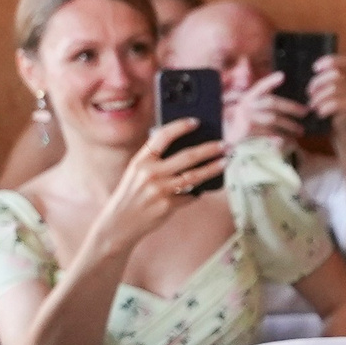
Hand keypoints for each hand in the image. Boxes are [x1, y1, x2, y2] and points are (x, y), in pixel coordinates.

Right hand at [93, 122, 226, 252]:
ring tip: (225, 161)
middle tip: (225, 145)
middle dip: (210, 149)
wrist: (119, 222)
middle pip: (187, 156)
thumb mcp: (136, 172)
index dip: (180, 127)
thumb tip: (188, 147)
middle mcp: (149, 173)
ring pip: (194, 176)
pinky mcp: (167, 205)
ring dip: (213, 168)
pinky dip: (197, 192)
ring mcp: (159, 190)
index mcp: (140, 160)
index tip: (196, 121)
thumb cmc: (132, 193)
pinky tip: (203, 188)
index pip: (162, 136)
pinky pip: (190, 195)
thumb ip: (155, 159)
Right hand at [223, 69, 306, 145]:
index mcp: (248, 98)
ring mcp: (246, 118)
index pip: (260, 87)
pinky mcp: (247, 132)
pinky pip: (269, 133)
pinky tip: (290, 140)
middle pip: (272, 103)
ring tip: (300, 130)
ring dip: (290, 125)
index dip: (270, 81)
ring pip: (273, 119)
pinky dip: (281, 137)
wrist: (230, 141)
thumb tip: (282, 83)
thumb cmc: (247, 123)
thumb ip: (265, 102)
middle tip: (305, 112)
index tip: (282, 76)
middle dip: (291, 107)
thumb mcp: (253, 109)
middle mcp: (246, 106)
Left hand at [306, 54, 345, 144]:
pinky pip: (335, 103)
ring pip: (333, 89)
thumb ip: (328, 77)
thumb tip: (314, 69)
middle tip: (309, 92)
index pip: (344, 61)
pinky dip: (323, 108)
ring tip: (312, 104)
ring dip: (318, 97)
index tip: (315, 68)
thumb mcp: (332, 88)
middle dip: (318, 83)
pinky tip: (319, 112)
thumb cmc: (334, 107)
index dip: (329, 61)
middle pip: (335, 74)